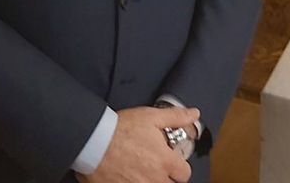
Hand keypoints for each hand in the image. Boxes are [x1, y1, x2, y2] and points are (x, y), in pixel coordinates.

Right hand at [76, 105, 199, 182]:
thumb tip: (194, 114)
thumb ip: (176, 117)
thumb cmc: (122, 128)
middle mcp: (155, 180)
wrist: (94, 141)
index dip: (178, 165)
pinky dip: (134, 182)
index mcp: (165, 162)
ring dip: (149, 179)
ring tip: (138, 166)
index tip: (169, 157)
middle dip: (164, 174)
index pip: (184, 173)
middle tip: (152, 161)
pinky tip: (128, 173)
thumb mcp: (151, 116)